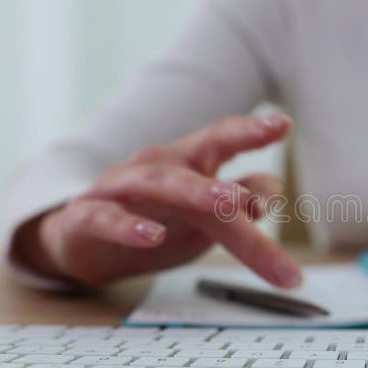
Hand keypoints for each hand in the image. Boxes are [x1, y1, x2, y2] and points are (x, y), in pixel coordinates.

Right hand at [14, 113, 301, 287]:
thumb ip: (240, 206)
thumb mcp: (206, 219)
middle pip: (201, 153)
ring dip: (198, 191)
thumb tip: (271, 196)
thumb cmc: (156, 221)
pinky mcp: (87, 217)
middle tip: (269, 161)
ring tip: (230, 200)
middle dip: (233, 146)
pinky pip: (107, 218)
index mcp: (190, 163)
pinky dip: (129, 227)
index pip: (223, 138)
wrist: (84, 244)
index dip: (252, 130)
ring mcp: (122, 188)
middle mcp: (159, 165)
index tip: (283, 123)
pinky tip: (150, 236)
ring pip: (161, 182)